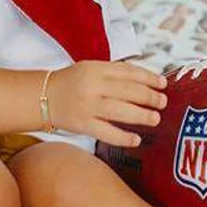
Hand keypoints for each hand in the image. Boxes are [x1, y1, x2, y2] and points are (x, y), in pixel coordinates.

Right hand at [47, 61, 166, 146]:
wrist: (42, 97)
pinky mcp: (82, 125)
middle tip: (163, 102)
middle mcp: (94, 86)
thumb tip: (147, 80)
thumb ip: (116, 72)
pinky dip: (123, 137)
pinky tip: (136, 139)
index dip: (149, 78)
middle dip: (149, 97)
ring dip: (141, 116)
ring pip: (120, 111)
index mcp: (98, 69)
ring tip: (155, 118)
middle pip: (128, 91)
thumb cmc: (73, 81)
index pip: (129, 72)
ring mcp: (88, 107)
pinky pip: (106, 133)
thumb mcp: (92, 68)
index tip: (163, 83)